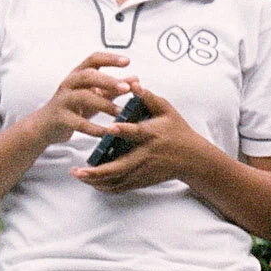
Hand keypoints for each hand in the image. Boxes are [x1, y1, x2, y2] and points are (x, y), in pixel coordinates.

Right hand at [28, 51, 131, 148]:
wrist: (45, 125)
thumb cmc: (73, 107)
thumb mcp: (93, 95)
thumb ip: (113, 88)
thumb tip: (135, 79)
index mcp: (78, 75)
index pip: (93, 59)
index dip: (110, 59)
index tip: (127, 61)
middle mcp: (69, 84)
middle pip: (88, 76)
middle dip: (108, 80)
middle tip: (127, 88)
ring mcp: (63, 100)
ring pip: (82, 97)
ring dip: (104, 104)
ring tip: (120, 112)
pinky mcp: (61, 118)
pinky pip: (78, 123)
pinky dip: (94, 128)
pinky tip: (107, 132)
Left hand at [73, 81, 215, 193]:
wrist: (193, 159)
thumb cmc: (178, 131)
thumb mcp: (167, 111)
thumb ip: (148, 98)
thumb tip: (133, 83)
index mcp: (151, 135)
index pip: (137, 132)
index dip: (124, 130)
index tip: (109, 127)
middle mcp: (146, 155)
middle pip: (120, 167)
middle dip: (98, 170)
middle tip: (78, 170)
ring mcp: (143, 171)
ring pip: (117, 180)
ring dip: (96, 180)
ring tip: (78, 175)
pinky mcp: (142, 180)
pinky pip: (120, 187)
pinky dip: (105, 186)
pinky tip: (91, 182)